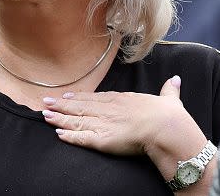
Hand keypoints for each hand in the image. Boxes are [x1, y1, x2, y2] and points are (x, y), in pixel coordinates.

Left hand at [42, 75, 193, 157]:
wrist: (165, 127)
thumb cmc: (168, 115)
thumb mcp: (168, 99)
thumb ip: (169, 90)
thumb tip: (175, 80)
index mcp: (121, 99)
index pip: (95, 98)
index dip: (79, 98)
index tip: (67, 96)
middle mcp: (108, 109)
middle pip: (80, 107)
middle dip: (62, 105)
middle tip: (46, 102)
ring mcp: (103, 124)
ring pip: (76, 121)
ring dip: (60, 119)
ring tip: (45, 115)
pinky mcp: (101, 140)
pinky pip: (81, 138)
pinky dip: (69, 136)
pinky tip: (58, 134)